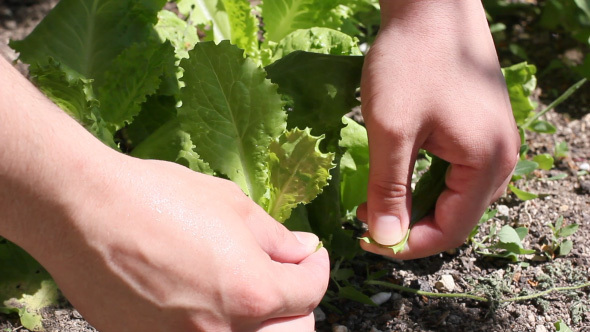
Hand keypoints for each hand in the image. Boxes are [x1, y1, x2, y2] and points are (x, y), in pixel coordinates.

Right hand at [25, 156, 328, 330]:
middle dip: (298, 307)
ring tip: (246, 294)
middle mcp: (225, 331)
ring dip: (261, 322)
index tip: (311, 255)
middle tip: (287, 280)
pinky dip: (214, 325)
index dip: (317, 268)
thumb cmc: (157, 198)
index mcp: (253, 292)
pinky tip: (202, 300)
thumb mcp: (231, 204)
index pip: (310, 292)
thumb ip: (276, 237)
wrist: (84, 212)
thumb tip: (302, 251)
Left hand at [357, 0, 519, 258]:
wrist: (431, 6)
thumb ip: (388, 188)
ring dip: (415, 205)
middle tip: (366, 218)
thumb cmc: (409, 61)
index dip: (408, 245)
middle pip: (456, 217)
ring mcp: (494, 143)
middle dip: (410, 225)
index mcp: (487, 163)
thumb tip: (385, 237)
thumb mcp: (391, 129)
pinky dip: (425, 182)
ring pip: (455, 197)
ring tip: (375, 197)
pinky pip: (456, 174)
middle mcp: (501, 159)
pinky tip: (396, 173)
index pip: (451, 230)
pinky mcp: (480, 130)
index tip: (367, 240)